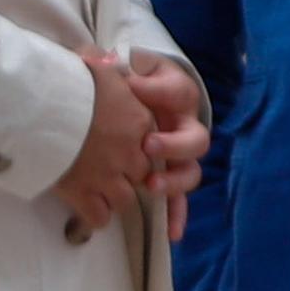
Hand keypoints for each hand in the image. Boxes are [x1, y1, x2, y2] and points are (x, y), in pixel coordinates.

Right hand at [53, 45, 157, 238]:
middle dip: (127, 174)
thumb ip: (104, 63)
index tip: (121, 145)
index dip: (136, 146)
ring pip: (125, 200)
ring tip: (97, 191)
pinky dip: (95, 216)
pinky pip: (100, 217)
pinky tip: (85, 208)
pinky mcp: (84, 194)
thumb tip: (106, 59)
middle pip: (142, 174)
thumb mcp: (91, 62)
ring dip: (113, 197)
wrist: (37, 105)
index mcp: (138, 119)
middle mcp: (130, 151)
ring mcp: (108, 176)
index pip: (152, 142)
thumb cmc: (63, 79)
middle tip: (108, 169)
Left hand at [128, 51, 209, 248]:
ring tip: (151, 187)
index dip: (158, 91)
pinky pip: (179, 200)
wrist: (134, 96)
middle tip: (147, 147)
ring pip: (191, 172)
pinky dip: (176, 215)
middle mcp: (185, 126)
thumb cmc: (126, 84)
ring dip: (174, 182)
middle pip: (195, 138)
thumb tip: (94, 56)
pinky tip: (171, 233)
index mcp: (175, 96)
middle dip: (173, 145)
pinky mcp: (172, 177)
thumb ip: (109, 64)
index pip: (177, 90)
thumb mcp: (120, 70)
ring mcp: (181, 156)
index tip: (135, 88)